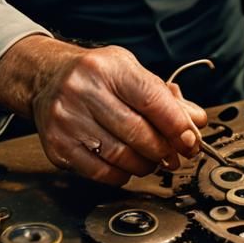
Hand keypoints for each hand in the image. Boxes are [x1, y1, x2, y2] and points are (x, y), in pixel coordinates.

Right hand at [0, 36, 206, 186]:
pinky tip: (128, 166)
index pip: (151, 99)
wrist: (47, 79)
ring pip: (120, 156)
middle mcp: (83, 91)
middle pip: (137, 132)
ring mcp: (67, 120)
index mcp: (108, 68)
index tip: (191, 139)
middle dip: (164, 149)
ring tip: (153, 160)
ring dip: (145, 164)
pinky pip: (100, 172)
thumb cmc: (96, 75)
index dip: (176, 124)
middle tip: (176, 155)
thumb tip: (196, 121)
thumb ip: (164, 96)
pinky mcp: (58, 146)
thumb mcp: (130, 71)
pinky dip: (122, 174)